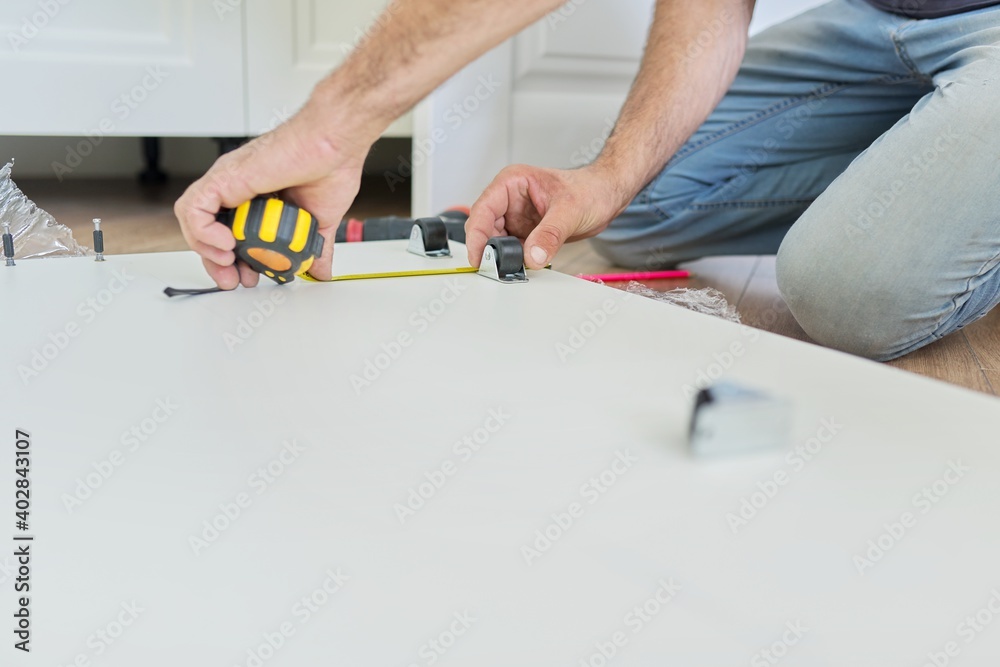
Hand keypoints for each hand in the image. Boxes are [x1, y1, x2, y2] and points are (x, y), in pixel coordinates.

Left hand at [174, 101, 374, 288]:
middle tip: (233, 280)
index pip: (230, 233)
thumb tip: (320, 270)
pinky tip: (226, 244)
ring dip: (205, 249)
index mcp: (258, 197)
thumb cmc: (330, 168)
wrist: (334, 146)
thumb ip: (314, 247)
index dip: (233, 260)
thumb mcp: (321, 222)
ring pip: (193, 219)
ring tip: (228, 263)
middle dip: (215, 261)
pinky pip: (194, 208)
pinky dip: (202, 231)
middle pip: (206, 229)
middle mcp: (238, 188)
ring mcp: (229, 183)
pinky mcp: (224, 178)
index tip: (248, 276)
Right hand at [465, 164, 630, 269]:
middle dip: (490, 248)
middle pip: (485, 228)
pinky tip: (523, 266)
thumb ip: (550, 235)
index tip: (478, 257)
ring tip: (514, 267)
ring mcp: (516, 216)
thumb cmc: (591, 189)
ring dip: (503, 256)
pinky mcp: (525, 231)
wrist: (607, 195)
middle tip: (498, 268)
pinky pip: (512, 249)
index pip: (484, 209)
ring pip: (497, 241)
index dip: (477, 235)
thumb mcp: (570, 211)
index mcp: (512, 183)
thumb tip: (531, 256)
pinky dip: (515, 259)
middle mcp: (509, 199)